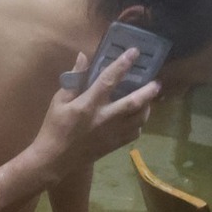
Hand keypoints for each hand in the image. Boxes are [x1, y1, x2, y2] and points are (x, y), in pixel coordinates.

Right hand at [39, 48, 159, 174]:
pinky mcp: (113, 145)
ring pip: (138, 119)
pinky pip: (134, 134)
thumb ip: (74, 79)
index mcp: (88, 104)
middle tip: (156, 83)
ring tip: (149, 99)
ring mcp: (111, 133)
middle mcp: (104, 118)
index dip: (122, 64)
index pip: (109, 80)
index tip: (134, 52)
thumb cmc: (54, 127)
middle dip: (148, 91)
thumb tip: (83, 56)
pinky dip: (139, 124)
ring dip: (147, 107)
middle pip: (133, 102)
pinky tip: (137, 118)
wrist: (54, 159)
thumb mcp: (59, 100)